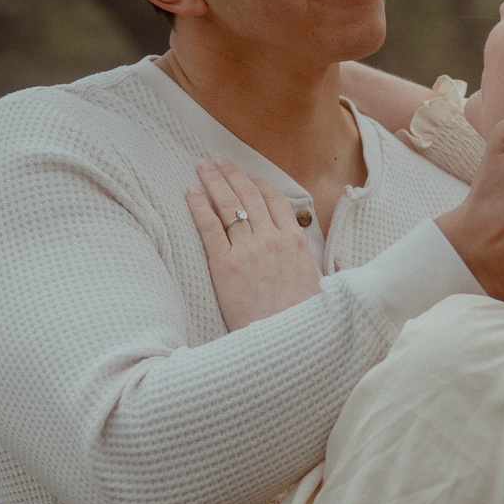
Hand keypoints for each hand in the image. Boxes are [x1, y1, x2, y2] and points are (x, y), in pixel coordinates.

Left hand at [185, 159, 323, 330]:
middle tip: (217, 161)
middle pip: (248, 195)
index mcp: (294, 240)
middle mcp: (271, 239)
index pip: (273, 199)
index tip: (246, 175)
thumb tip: (295, 246)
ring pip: (228, 204)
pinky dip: (199, 206)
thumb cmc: (301, 316)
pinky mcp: (224, 266)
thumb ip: (301, 256)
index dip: (257, 183)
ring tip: (202, 167)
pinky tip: (190, 191)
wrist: (290, 342)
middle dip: (231, 174)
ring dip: (214, 181)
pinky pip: (209, 227)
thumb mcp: (313, 279)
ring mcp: (247, 250)